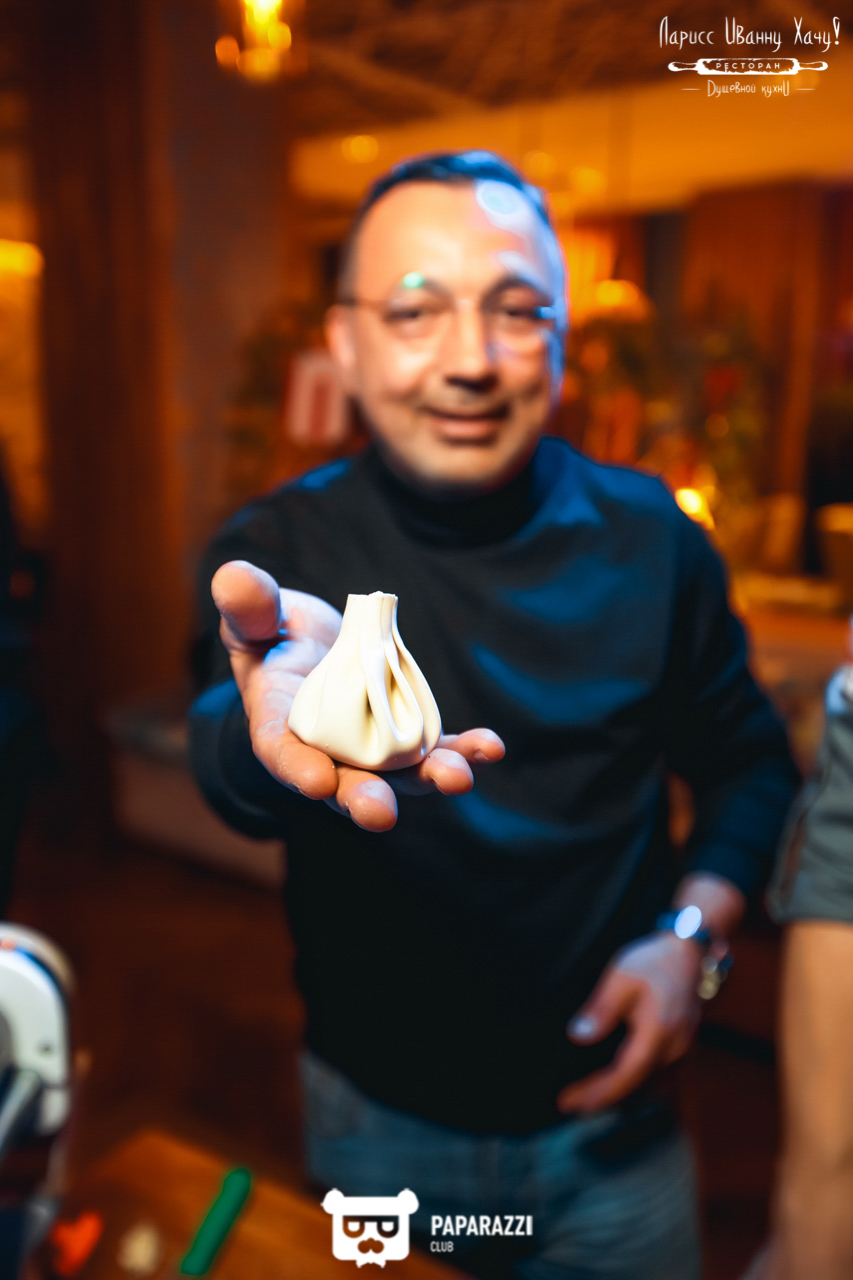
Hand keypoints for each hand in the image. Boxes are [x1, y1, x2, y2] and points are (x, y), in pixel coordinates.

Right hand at [212, 560, 504, 832]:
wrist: (313, 648)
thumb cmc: (272, 635)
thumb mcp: (253, 618)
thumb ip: (247, 607)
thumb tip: (234, 578)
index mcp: (278, 725)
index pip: (282, 752)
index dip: (297, 768)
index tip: (317, 781)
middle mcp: (326, 750)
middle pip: (344, 780)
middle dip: (364, 797)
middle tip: (381, 813)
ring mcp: (371, 748)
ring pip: (400, 773)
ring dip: (429, 777)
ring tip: (458, 777)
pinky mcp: (406, 734)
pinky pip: (436, 746)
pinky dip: (462, 748)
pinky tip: (491, 747)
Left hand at [557, 931, 703, 1113]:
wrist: (690, 952)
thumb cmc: (655, 961)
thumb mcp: (620, 978)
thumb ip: (600, 1010)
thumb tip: (578, 1037)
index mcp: (657, 1033)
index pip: (625, 1076)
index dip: (597, 1093)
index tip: (570, 1102)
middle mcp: (673, 1049)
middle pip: (636, 1087)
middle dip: (603, 1098)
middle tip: (570, 1104)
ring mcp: (681, 1050)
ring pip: (649, 1086)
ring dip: (621, 1094)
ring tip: (589, 1097)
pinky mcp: (682, 1046)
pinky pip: (659, 1076)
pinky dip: (637, 1084)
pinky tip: (619, 1082)